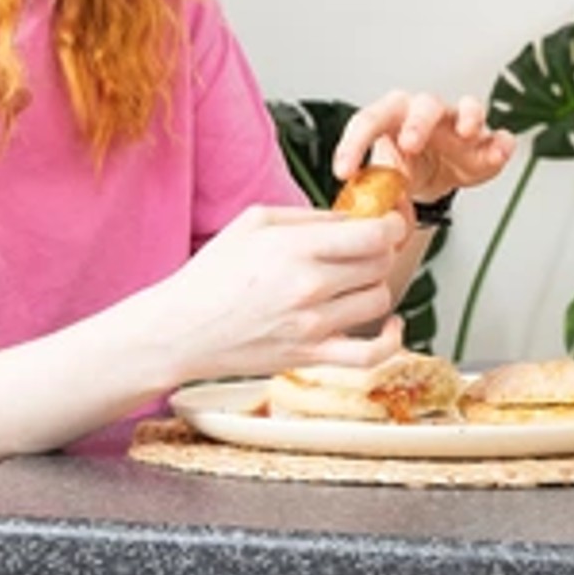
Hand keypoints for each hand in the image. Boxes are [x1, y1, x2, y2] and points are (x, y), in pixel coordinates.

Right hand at [154, 204, 405, 387]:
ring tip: (356, 281)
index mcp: (294, 248)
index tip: (389, 224)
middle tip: (366, 249)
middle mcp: (308, 286)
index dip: (392, 226)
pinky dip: (392, 339)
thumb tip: (352, 219)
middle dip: (381, 251)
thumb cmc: (211, 274)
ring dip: (375, 286)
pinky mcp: (311, 357)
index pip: (374, 234)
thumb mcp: (252, 222)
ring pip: (379, 300)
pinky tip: (389, 325)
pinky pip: (372, 354)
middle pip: (380, 264)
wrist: (182, 329)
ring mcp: (312, 326)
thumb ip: (307, 217)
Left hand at [332, 91, 518, 203]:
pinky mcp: (485, 142)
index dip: (354, 144)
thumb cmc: (404, 166)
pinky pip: (498, 136)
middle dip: (417, 123)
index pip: (369, 121)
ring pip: (469, 107)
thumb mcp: (384, 177)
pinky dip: (501, 144)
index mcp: (392, 117)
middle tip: (410, 144)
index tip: (342, 172)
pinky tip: (498, 154)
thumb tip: (361, 208)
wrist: (432, 174)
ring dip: (468, 117)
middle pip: (424, 104)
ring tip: (467, 134)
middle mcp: (426, 113)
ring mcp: (459, 124)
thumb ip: (374, 187)